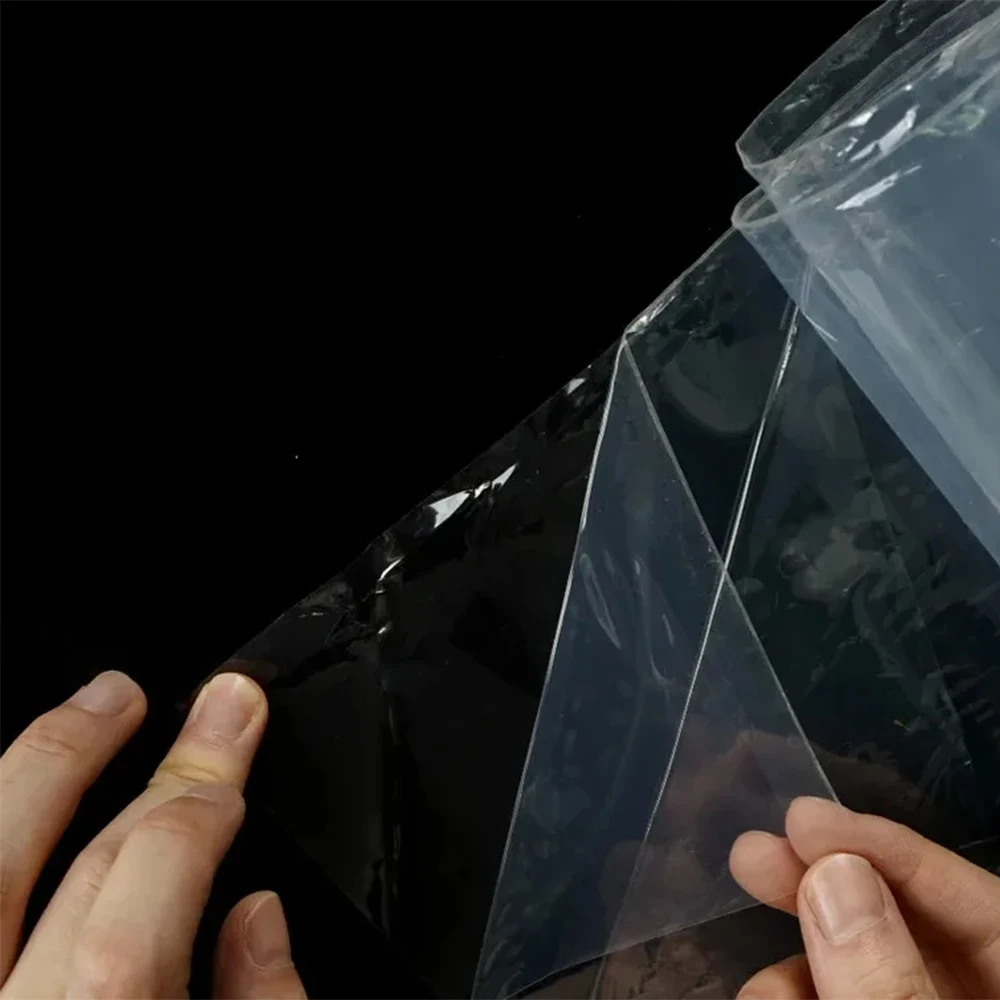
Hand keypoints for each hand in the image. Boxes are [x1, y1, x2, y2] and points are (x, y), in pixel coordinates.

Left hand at [0, 670, 306, 997]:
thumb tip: (257, 921)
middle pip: (80, 870)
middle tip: (177, 703)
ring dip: (41, 766)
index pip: (156, 887)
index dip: (200, 806)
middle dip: (145, 769)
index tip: (231, 762)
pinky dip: (1, 824)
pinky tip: (24, 793)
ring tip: (93, 708)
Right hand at [729, 797, 999, 998]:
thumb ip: (887, 981)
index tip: (801, 819)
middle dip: (826, 888)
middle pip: (911, 926)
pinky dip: (802, 997)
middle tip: (753, 857)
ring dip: (800, 962)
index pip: (974, 897)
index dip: (885, 849)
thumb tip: (831, 874)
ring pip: (867, 969)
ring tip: (758, 988)